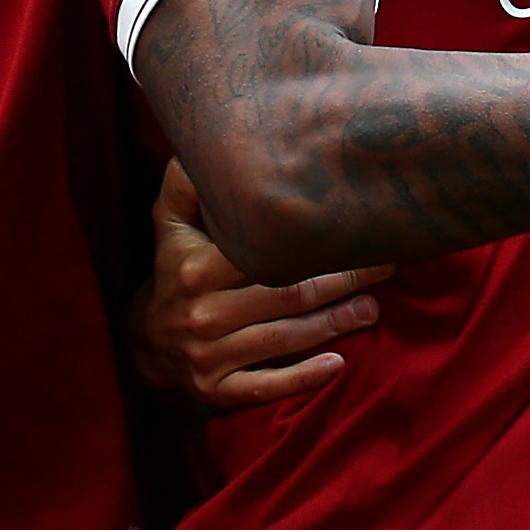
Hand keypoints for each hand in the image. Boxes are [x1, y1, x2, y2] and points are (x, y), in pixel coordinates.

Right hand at [125, 161, 391, 407]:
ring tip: (373, 308)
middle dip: (342, 282)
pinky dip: (301, 379)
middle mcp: (203, 314)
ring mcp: (208, 356)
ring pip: (284, 339)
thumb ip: (187, 182)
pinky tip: (337, 366)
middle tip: (385, 268)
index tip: (359, 231)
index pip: (267, 256)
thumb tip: (205, 139)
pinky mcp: (215, 389)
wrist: (144, 339)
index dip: (317, 246)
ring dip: (334, 324)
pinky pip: (263, 387)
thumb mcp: (169, 222)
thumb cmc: (174, 268)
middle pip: (286, 296)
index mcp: (198, 269)